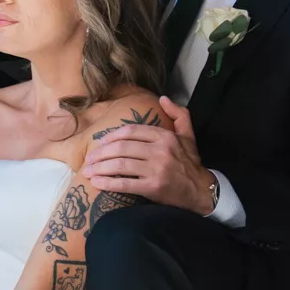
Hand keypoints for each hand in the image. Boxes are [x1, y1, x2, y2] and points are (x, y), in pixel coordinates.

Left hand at [81, 96, 216, 213]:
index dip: (111, 136)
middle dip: (101, 153)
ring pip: (120, 165)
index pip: (131, 131)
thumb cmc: (190, 163)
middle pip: (121, 148)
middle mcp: (160, 151)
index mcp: (165, 136)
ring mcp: (156, 170)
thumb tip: (163, 99)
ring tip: (88, 171)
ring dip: (100, 168)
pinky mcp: (153, 187)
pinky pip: (125, 184)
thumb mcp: (188, 135)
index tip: (100, 142)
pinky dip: (108, 183)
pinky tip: (96, 183)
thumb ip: (179, 114)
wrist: (201, 190)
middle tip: (89, 159)